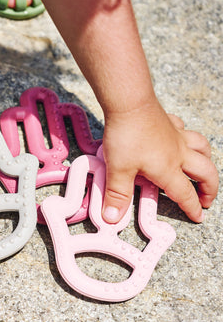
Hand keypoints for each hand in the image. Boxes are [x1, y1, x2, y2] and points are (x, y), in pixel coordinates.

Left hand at [101, 100, 218, 222]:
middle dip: (209, 188)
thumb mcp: (118, 170)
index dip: (192, 208)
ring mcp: (176, 135)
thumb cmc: (125, 136)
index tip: (198, 217)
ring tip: (202, 170)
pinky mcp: (169, 122)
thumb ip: (117, 195)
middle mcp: (178, 153)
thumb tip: (112, 218)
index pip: (185, 194)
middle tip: (207, 199)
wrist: (129, 102)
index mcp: (168, 169)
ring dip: (206, 161)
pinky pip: (185, 130)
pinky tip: (180, 138)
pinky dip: (188, 137)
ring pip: (202, 148)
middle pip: (205, 172)